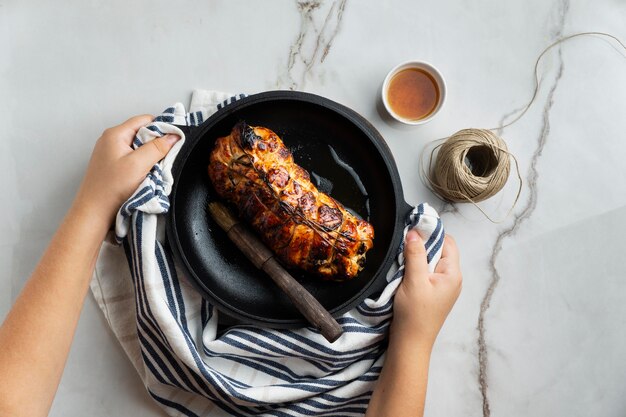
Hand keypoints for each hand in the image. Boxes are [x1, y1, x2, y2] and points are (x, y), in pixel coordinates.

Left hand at [74, 115, 179, 225]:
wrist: (94, 212)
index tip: (174, 140)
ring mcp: (111, 153)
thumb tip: (173, 135)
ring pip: (139, 146)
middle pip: (142, 132)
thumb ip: (157, 147)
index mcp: (115, 134)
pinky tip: (145, 175)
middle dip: (156, 144)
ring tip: (153, 169)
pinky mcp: (113, 166)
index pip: (145, 120)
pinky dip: (143, 164)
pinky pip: (134, 158)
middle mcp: (111, 140)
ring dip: (150, 156)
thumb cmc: (111, 189)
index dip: (162, 128)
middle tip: (164, 158)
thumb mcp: (138, 165)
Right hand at [391, 230, 461, 347]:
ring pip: (432, 261)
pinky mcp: (434, 293)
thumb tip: (415, 232)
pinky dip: (417, 267)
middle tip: (405, 242)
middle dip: (423, 244)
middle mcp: (452, 279)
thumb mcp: (414, 280)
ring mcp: (443, 287)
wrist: (410, 342)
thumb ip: (415, 254)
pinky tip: (405, 270)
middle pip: (440, 250)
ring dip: (418, 257)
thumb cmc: (414, 313)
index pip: (448, 242)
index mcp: (453, 274)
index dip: (432, 233)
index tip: (413, 229)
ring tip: (403, 256)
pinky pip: (427, 272)